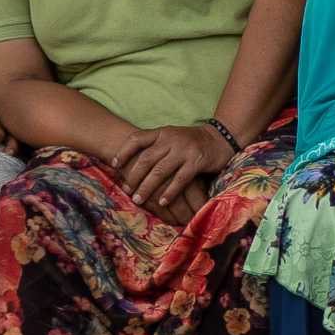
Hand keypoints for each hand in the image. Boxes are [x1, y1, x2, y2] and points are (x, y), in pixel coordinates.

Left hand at [110, 123, 229, 212]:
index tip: (114, 165)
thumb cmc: (192, 141)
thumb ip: (155, 145)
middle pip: (146, 159)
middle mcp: (171, 139)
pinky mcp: (196, 161)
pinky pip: (179, 179)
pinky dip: (169, 192)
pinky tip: (162, 202)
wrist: (220, 138)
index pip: (137, 139)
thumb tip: (133, 162)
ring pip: (160, 171)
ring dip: (147, 187)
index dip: (123, 151)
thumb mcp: (172, 136)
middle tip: (126, 190)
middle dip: (134, 176)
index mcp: (162, 132)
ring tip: (138, 199)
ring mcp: (184, 150)